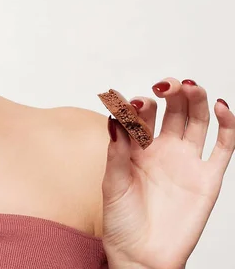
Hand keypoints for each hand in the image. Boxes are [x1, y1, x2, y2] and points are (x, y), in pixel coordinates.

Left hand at [101, 78, 234, 268]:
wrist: (141, 255)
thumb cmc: (121, 221)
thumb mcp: (112, 184)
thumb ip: (117, 152)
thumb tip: (115, 118)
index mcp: (137, 147)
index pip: (142, 116)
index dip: (139, 105)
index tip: (133, 102)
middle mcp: (163, 150)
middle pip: (173, 111)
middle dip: (170, 93)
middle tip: (164, 85)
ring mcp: (186, 161)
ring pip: (197, 121)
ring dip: (196, 100)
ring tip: (190, 86)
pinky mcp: (208, 178)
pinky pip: (223, 147)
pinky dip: (227, 125)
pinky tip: (221, 106)